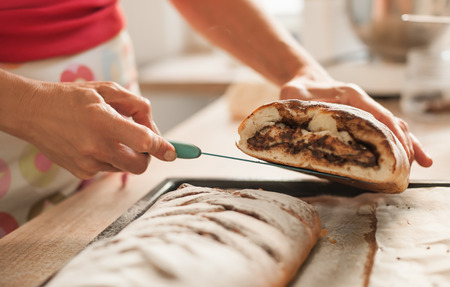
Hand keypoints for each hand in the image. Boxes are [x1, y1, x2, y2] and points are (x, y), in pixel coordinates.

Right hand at [16, 81, 175, 178]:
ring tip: (108, 134)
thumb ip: (136, 105)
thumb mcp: (107, 90)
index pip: (142, 141)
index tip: (173, 153)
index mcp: (103, 121)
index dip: (161, 147)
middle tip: (141, 141)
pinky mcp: (81, 172)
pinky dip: (110, 157)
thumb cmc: (72, 97)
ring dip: (126, 154)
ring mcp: (87, 162)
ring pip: (124, 167)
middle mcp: (96, 146)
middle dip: (147, 156)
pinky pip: (108, 168)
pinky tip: (94, 142)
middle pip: (139, 165)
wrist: (33, 112)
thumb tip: (155, 130)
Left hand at [280, 73, 432, 167]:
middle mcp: (362, 102)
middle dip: (406, 142)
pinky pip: (384, 130)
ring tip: (421, 163)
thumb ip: (294, 105)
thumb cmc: (299, 89)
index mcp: (350, 96)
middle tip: (416, 164)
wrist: (306, 81)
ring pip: (392, 126)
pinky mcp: (363, 119)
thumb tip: (293, 120)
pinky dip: (396, 142)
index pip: (377, 114)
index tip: (401, 149)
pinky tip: (406, 158)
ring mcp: (365, 111)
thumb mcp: (292, 95)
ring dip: (407, 144)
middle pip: (391, 121)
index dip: (391, 132)